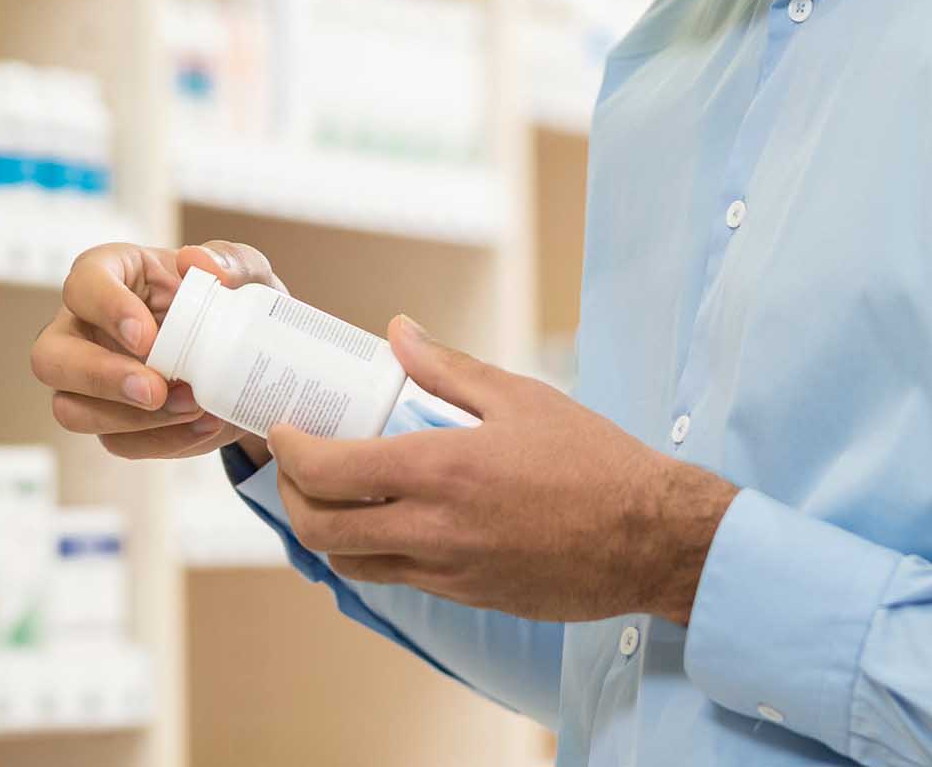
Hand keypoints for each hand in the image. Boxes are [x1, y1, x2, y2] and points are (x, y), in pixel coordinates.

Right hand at [30, 238, 286, 462]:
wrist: (252, 355)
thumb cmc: (234, 299)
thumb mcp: (245, 271)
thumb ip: (229, 260)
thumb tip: (195, 261)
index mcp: (111, 275)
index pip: (83, 284)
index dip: (106, 309)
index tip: (147, 336)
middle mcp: (84, 328)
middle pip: (50, 358)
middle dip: (100, 378)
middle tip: (155, 389)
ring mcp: (89, 379)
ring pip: (72, 410)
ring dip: (131, 418)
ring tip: (193, 406)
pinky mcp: (110, 420)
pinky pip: (116, 442)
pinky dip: (162, 440)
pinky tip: (202, 425)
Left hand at [270, 317, 739, 624]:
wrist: (646, 536)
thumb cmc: (592, 459)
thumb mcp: (521, 396)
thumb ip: (448, 367)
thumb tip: (398, 334)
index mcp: (442, 469)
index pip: (331, 470)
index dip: (292, 450)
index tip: (284, 427)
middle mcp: (433, 529)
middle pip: (321, 528)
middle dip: (292, 494)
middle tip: (297, 463)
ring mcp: (447, 572)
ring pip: (350, 562)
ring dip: (327, 529)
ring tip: (336, 493)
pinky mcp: (466, 597)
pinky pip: (396, 578)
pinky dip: (373, 550)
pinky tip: (391, 519)